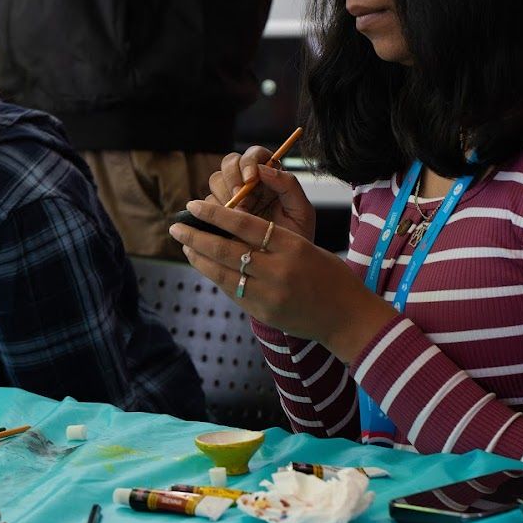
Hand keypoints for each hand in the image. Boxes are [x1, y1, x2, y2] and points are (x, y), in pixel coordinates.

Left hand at [168, 201, 395, 362]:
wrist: (347, 317)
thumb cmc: (329, 275)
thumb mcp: (305, 245)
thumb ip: (272, 238)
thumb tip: (233, 226)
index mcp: (292, 245)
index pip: (244, 224)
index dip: (215, 214)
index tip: (194, 206)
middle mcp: (278, 269)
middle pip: (226, 249)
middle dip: (196, 236)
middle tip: (176, 226)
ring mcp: (269, 294)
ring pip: (222, 273)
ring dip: (199, 258)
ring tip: (185, 245)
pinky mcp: (263, 313)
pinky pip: (231, 291)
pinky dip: (215, 276)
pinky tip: (204, 266)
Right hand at [206, 146, 316, 242]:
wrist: (286, 266)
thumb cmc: (298, 236)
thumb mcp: (301, 211)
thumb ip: (289, 185)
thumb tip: (265, 168)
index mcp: (270, 177)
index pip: (255, 155)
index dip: (249, 162)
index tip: (251, 178)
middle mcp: (249, 184)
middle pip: (230, 163)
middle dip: (232, 177)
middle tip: (238, 197)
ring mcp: (232, 198)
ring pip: (216, 181)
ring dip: (223, 195)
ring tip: (237, 216)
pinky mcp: (219, 214)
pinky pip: (208, 205)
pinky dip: (213, 212)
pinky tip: (225, 225)